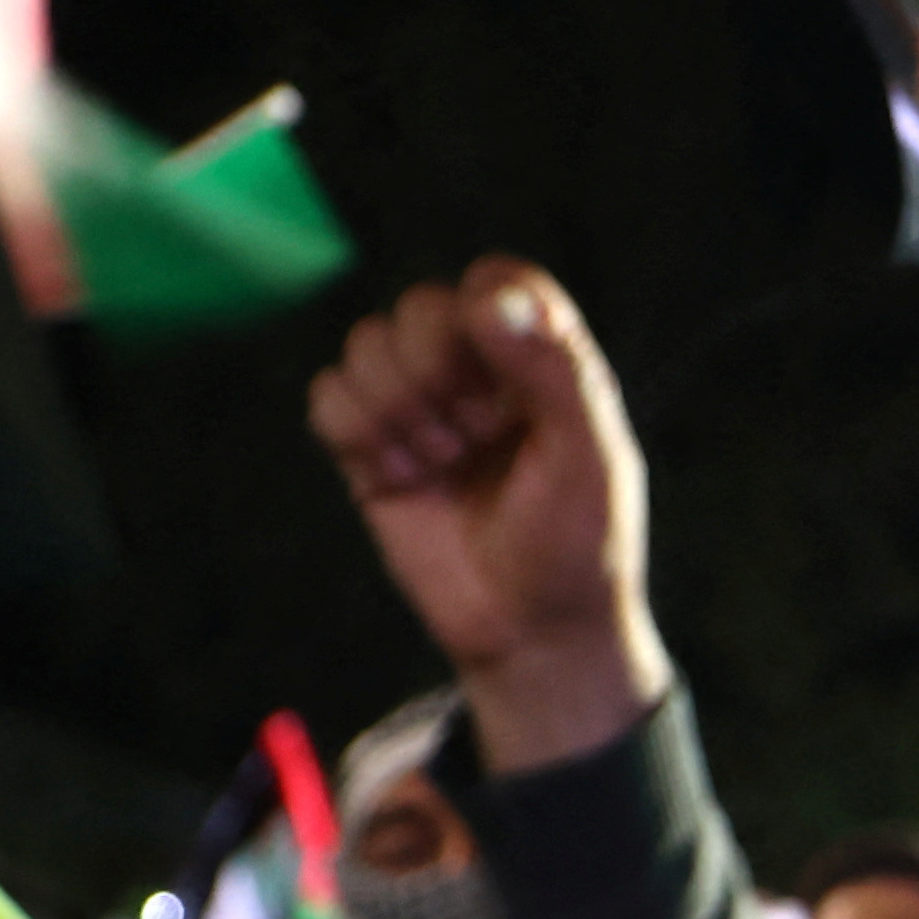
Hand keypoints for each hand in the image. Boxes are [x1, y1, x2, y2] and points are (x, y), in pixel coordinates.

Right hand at [309, 261, 669, 771]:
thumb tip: (489, 295)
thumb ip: (553, 368)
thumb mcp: (590, 457)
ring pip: (365, 344)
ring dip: (398, 406)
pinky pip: (328, 396)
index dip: (486, 318)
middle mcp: (478, 373)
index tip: (505, 385)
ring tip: (440, 462)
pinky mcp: (371, 450)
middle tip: (473, 435)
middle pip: (420, 307)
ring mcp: (420, 408)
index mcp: (541, 359)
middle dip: (438, 371)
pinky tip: (401, 478)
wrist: (532, 636)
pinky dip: (356, 432)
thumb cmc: (578, 546)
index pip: (495, 282)